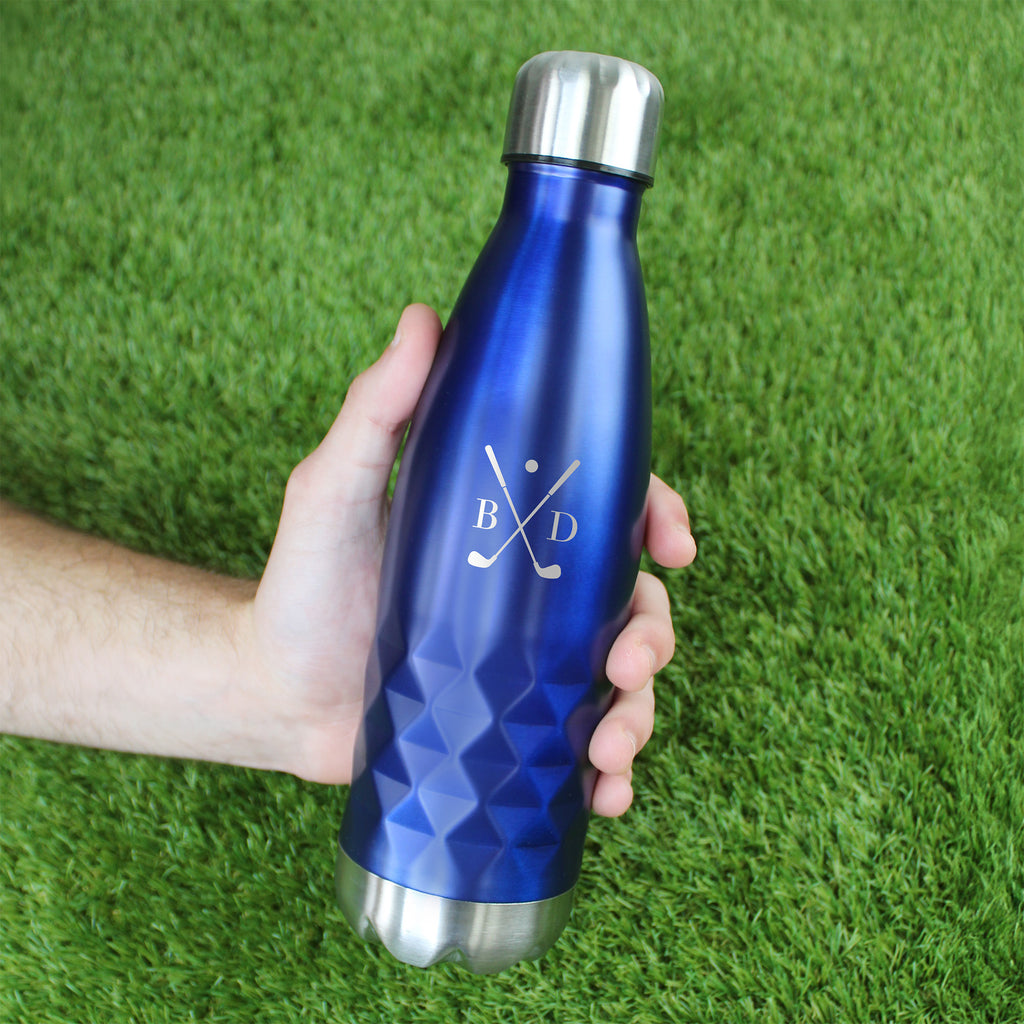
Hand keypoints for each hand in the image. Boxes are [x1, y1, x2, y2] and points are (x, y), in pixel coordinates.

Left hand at [247, 304, 696, 814]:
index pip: (608, 514)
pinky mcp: (511, 731)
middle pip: (631, 604)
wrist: (270, 689)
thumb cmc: (304, 581)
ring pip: (621, 683)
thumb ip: (377, 410)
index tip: (675, 545)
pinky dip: (607, 777)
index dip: (659, 519)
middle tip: (627, 664)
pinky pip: (579, 751)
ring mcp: (525, 668)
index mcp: (511, 533)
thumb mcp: (336, 488)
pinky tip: (604, 796)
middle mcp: (531, 598)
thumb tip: (424, 316)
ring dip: (638, 715)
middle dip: (653, 634)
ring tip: (606, 748)